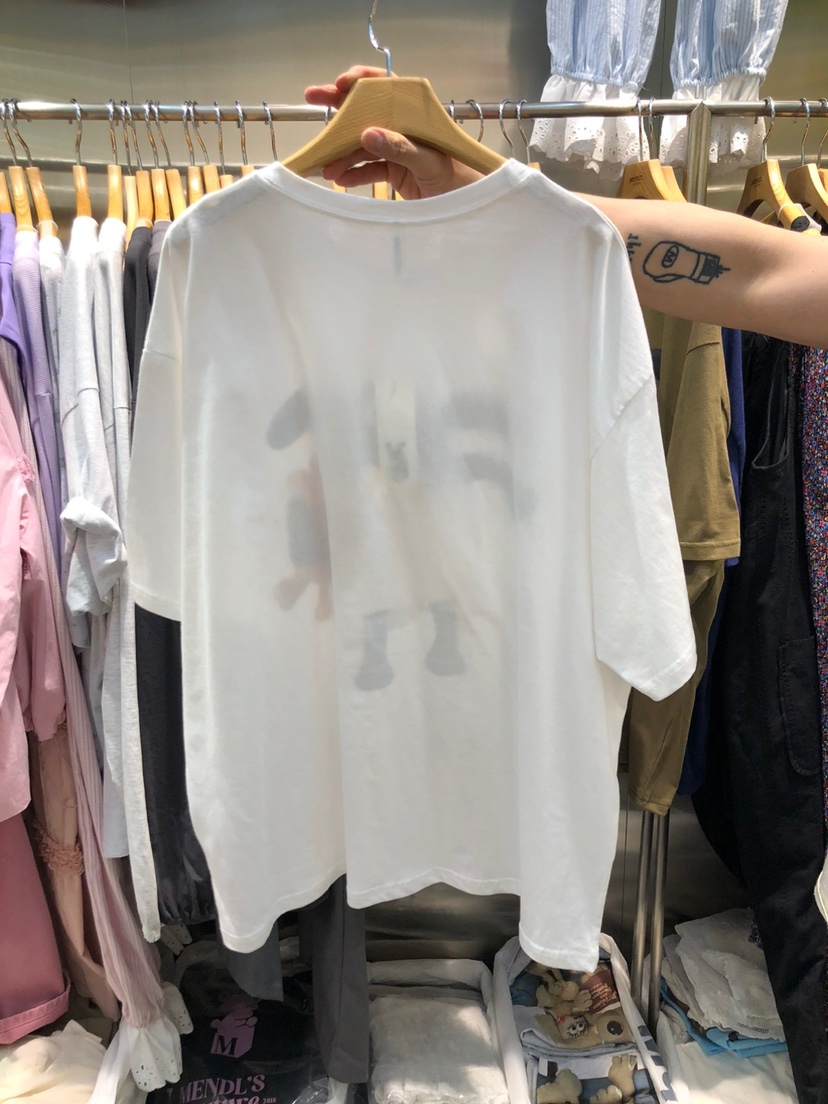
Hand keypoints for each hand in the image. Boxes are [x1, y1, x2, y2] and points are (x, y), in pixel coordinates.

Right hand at [304, 65, 483, 198]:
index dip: (361, 81)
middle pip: (366, 111)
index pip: (385, 86)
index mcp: (415, 113)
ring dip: (343, 153)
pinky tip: (341, 179)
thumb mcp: (429, 160)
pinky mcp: (394, 171)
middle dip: (338, 108)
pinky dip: (354, 173)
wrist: (466, 205)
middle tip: (312, 99)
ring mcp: (396, 149)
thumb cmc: (457, 177)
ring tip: (326, 167)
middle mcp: (402, 126)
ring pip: (363, 144)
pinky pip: (369, 169)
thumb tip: (367, 134)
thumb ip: (399, 147)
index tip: (339, 84)